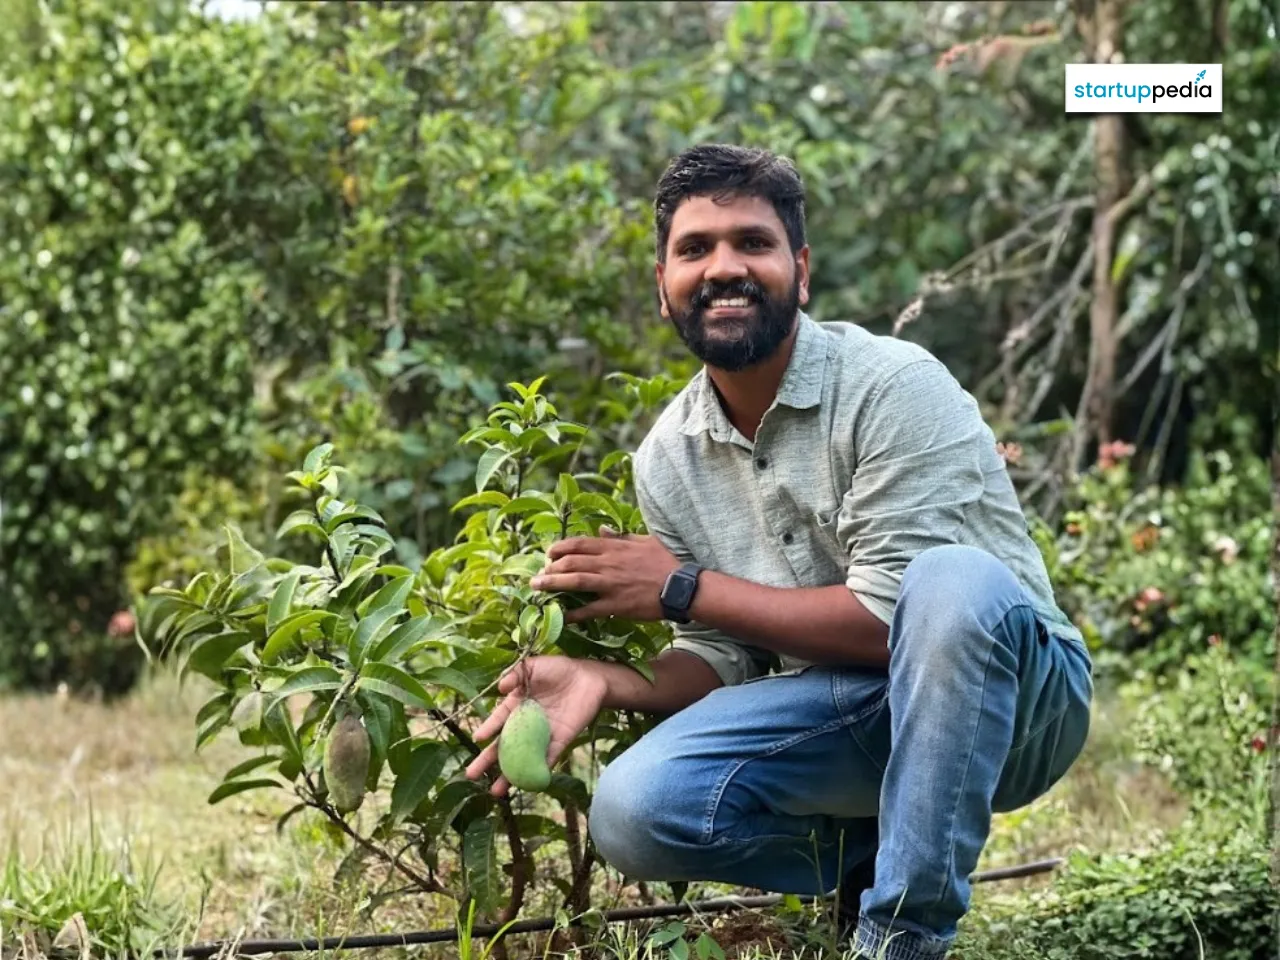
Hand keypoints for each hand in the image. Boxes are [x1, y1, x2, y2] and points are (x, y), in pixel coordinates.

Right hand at [465, 655, 609, 796]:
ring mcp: (541, 735)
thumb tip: (501, 686)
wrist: (589, 678)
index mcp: (516, 706)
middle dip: (487, 760)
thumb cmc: (559, 669)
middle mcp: (525, 724)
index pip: (498, 720)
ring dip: (509, 775)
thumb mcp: (534, 666)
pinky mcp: (560, 741)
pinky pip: (548, 758)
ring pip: (522, 758)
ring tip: (495, 792)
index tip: (477, 739)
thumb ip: (517, 674)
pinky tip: (529, 784)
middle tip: (471, 775)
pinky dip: (540, 770)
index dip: (488, 728)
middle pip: (503, 746)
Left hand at [530, 526, 679, 622]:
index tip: (548, 553)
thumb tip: (601, 528)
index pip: (579, 544)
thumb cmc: (665, 562)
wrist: (681, 586)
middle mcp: (608, 564)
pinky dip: (573, 613)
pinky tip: (561, 616)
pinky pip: (589, 610)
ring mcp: (610, 585)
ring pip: (574, 582)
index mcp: (613, 547)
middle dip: (550, 567)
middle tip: (538, 574)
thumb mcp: (642, 540)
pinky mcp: (616, 605)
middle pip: (570, 562)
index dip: (559, 548)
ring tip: (536, 588)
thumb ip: (619, 536)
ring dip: (552, 584)